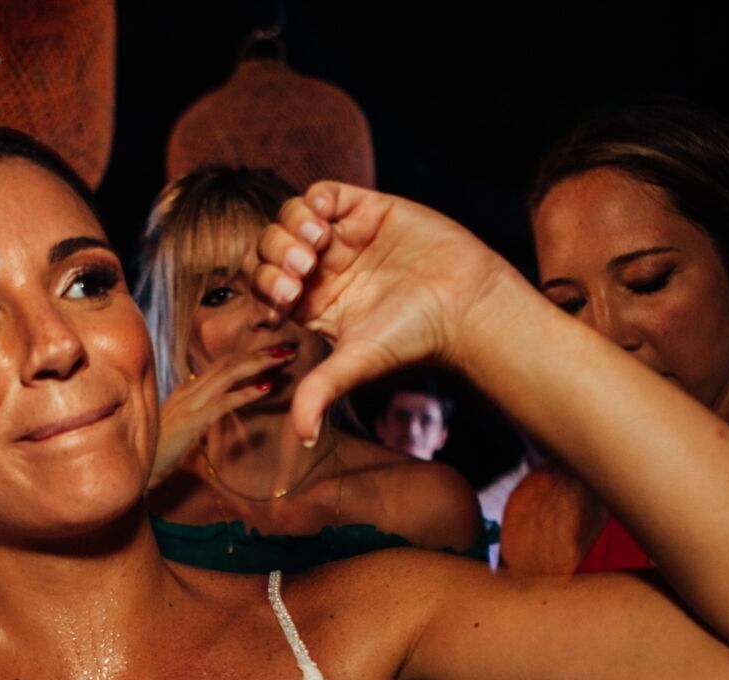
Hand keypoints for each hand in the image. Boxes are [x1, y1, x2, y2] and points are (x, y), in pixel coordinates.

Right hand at [151, 346, 298, 483]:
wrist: (129, 473)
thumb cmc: (153, 456)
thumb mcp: (177, 430)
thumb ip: (195, 416)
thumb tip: (214, 411)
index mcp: (184, 392)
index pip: (219, 365)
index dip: (246, 356)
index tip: (270, 353)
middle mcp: (185, 392)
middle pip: (226, 362)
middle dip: (258, 353)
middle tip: (286, 348)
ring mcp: (186, 405)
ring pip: (226, 374)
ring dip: (257, 364)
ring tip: (282, 359)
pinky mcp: (189, 423)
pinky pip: (221, 403)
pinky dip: (246, 394)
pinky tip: (265, 388)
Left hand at [248, 181, 520, 442]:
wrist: (464, 302)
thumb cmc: (414, 337)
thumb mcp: (357, 363)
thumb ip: (320, 391)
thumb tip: (302, 438)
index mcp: (312, 304)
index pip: (264, 286)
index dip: (265, 284)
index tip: (288, 294)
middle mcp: (323, 271)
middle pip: (270, 248)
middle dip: (275, 253)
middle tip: (302, 267)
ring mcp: (343, 238)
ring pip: (290, 217)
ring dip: (290, 226)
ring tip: (317, 243)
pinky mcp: (366, 210)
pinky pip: (322, 193)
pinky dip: (313, 200)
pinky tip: (326, 220)